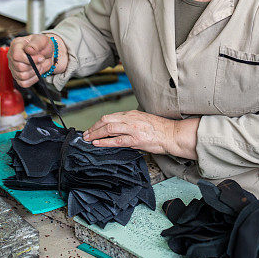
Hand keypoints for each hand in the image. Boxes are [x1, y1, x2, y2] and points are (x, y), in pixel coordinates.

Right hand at [7, 34, 67, 86]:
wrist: (46, 53)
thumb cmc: (42, 45)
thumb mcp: (42, 40)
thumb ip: (36, 44)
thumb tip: (29, 50)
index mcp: (16, 45)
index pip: (16, 56)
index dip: (30, 59)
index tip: (40, 58)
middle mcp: (12, 57)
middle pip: (20, 67)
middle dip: (35, 66)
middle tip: (41, 61)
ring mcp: (14, 68)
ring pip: (22, 76)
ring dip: (35, 72)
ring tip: (39, 65)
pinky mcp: (18, 77)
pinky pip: (24, 83)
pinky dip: (33, 79)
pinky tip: (37, 72)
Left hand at [83, 110, 197, 158]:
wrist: (172, 134)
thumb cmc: (160, 129)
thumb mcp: (143, 121)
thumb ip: (130, 124)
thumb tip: (118, 131)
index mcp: (132, 114)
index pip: (111, 116)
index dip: (99, 123)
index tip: (92, 128)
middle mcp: (131, 119)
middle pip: (106, 120)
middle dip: (94, 127)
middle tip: (86, 134)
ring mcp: (133, 129)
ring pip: (109, 128)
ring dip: (96, 134)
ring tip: (88, 139)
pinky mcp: (136, 139)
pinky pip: (117, 140)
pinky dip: (105, 142)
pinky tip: (98, 144)